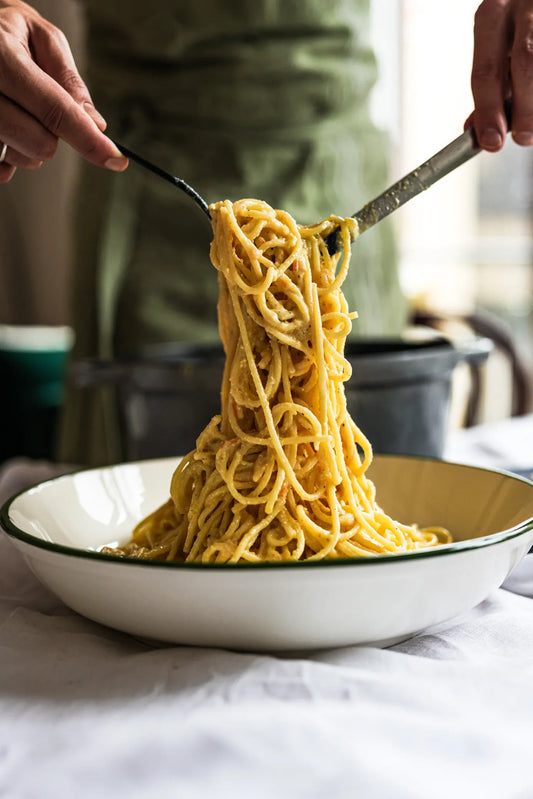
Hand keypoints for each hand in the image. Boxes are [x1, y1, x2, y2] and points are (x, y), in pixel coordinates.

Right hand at [0, 0, 127, 182]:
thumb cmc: (8, 30)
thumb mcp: (42, 37)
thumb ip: (68, 78)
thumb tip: (95, 123)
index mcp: (1, 57)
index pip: (54, 110)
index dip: (88, 139)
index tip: (114, 158)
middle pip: (39, 142)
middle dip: (55, 135)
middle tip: (45, 110)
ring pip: (21, 157)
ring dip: (31, 145)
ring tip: (20, 113)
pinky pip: (0, 168)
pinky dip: (12, 156)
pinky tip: (8, 133)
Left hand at [469, 0, 532, 150]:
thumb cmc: (518, 21)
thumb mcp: (497, 44)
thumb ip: (491, 86)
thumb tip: (477, 129)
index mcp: (492, 16)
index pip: (486, 72)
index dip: (488, 112)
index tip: (491, 141)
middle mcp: (521, 6)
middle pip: (524, 64)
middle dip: (524, 109)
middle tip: (522, 136)